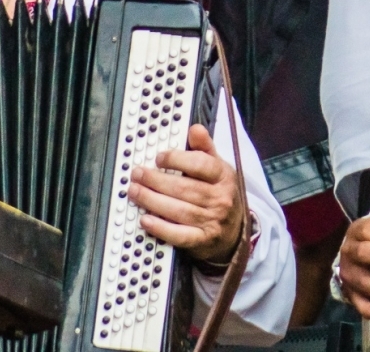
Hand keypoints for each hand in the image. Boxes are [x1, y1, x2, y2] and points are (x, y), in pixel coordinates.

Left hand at [128, 123, 245, 263]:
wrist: (234, 230)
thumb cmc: (220, 193)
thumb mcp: (218, 167)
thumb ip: (205, 148)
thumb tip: (195, 129)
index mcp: (223, 176)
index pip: (202, 165)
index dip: (178, 160)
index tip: (159, 158)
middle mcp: (220, 198)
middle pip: (185, 188)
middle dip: (157, 180)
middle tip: (137, 174)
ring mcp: (212, 221)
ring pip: (179, 210)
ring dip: (153, 201)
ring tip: (135, 192)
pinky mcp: (202, 240)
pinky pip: (180, 235)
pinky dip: (161, 228)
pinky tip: (146, 220)